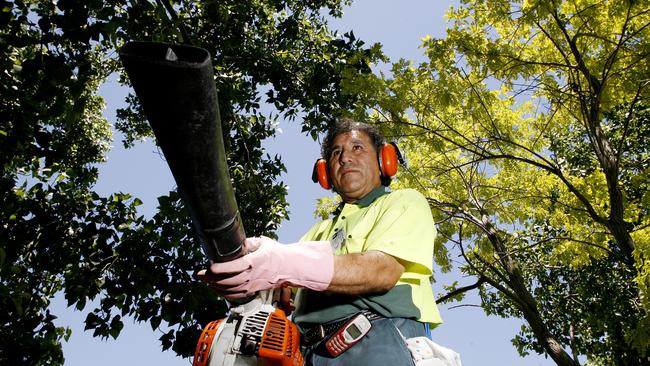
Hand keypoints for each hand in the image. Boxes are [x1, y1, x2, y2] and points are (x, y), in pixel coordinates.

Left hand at [197, 236, 333, 298]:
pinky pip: (235, 295)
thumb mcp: (263, 242)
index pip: (233, 267)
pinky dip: (224, 294)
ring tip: (205, 281)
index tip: (209, 267)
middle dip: (211, 279)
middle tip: (200, 274)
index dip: (219, 268)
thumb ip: (248, 242)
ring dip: (215, 287)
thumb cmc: (278, 254)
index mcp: (254, 262)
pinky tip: (217, 289)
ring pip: (229, 290)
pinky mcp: (253, 290)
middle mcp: (252, 276)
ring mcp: (252, 285)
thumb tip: (235, 241)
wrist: (291, 268)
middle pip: (227, 281)